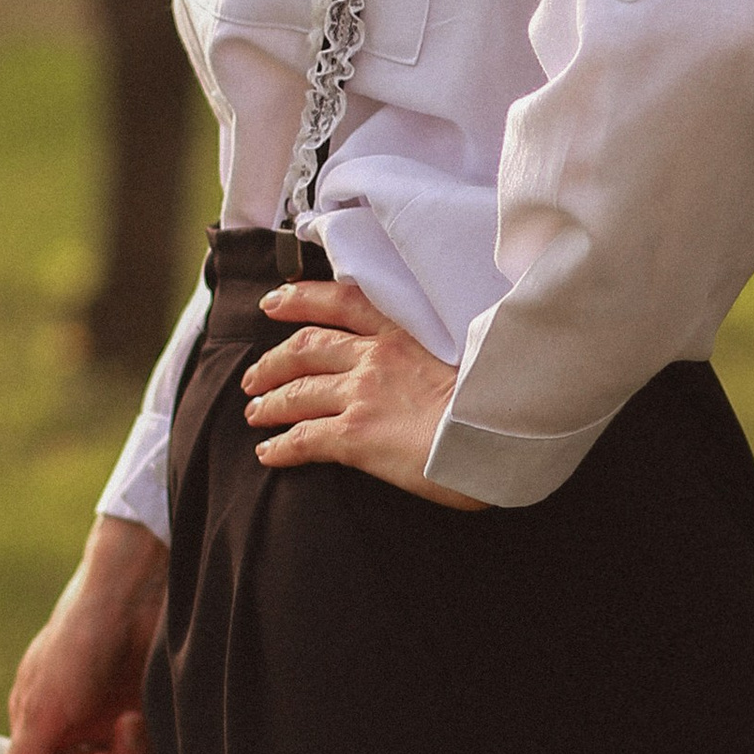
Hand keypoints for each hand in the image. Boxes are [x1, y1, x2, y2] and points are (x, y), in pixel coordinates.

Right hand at [5, 514, 171, 753]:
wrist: (135, 592)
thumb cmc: (77, 640)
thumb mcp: (41, 706)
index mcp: (43, 722)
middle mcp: (80, 724)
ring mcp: (117, 717)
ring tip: (127, 726)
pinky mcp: (153, 711)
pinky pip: (153, 753)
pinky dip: (145, 746)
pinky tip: (138, 719)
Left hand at [244, 274, 484, 510]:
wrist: (498, 435)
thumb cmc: (495, 401)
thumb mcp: (466, 356)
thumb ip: (433, 352)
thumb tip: (426, 363)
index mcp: (402, 334)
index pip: (341, 302)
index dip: (302, 298)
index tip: (276, 300)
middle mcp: (374, 358)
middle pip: (306, 348)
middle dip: (273, 361)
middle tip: (255, 376)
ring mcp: (361, 395)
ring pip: (298, 393)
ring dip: (270, 404)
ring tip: (256, 414)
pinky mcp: (355, 435)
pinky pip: (304, 438)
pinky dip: (281, 447)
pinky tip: (269, 455)